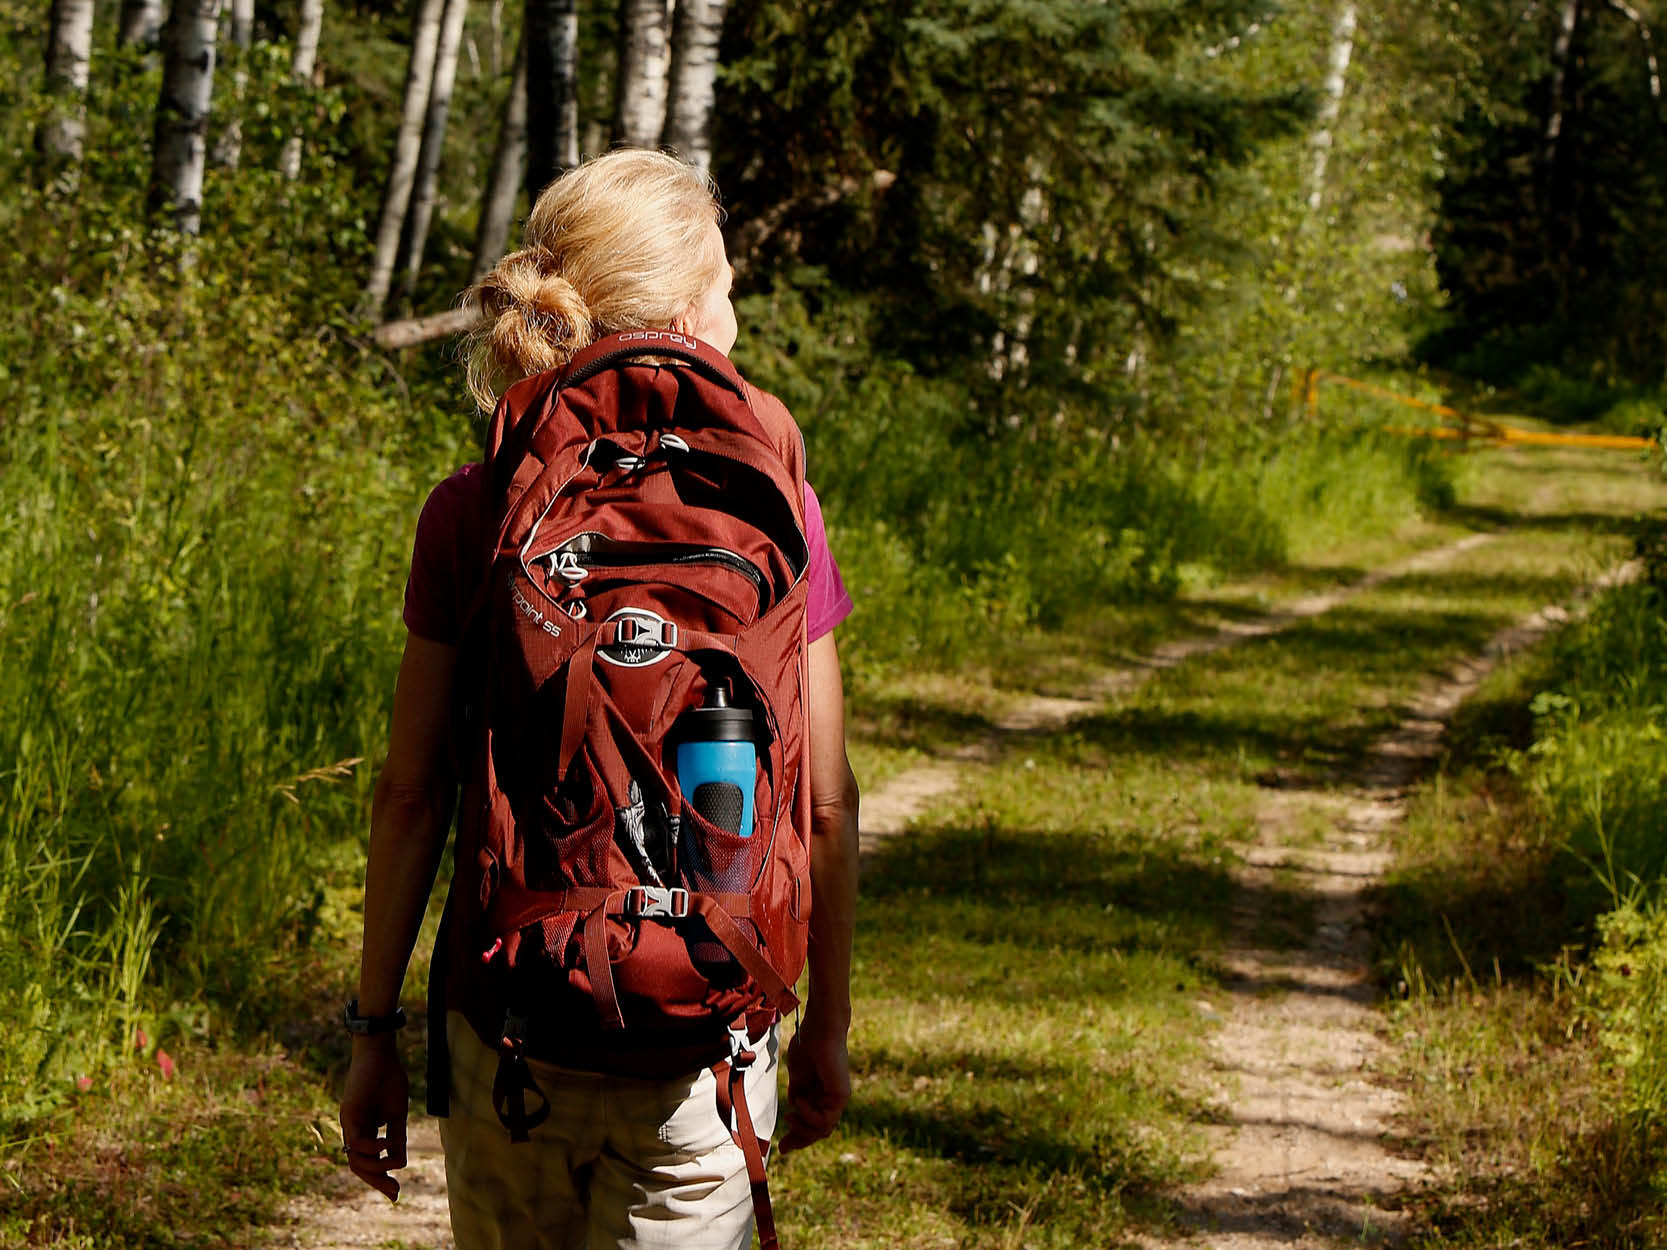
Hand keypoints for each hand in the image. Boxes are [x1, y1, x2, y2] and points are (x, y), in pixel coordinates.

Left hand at [339, 1037, 409, 1202]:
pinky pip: (357, 1141)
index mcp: (365, 1131)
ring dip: (374, 1168)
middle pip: (358, 1166)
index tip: (396, 1192)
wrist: (381, 1054)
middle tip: (395, 1190)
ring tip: (393, 1165)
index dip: (380, 1179)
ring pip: (355, 1159)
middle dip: (376, 1181)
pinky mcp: (348, 1114)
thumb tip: (400, 1163)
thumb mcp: (397, 1115)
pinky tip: (389, 1143)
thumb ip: (397, 1138)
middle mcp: (353, 1131)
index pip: (367, 1163)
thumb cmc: (389, 1080)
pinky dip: (373, 1148)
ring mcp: (349, 1123)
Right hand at [778, 1013, 850, 1154]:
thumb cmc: (807, 1047)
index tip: (782, 1147)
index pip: (813, 1125)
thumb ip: (797, 1095)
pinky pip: (825, 1119)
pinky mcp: (841, 1095)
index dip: (797, 1137)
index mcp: (820, 1096)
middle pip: (819, 1132)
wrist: (818, 1030)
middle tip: (783, 1145)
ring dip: (803, 1129)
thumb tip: (793, 1111)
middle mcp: (832, 1100)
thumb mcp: (797, 1078)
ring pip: (823, 1130)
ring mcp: (838, 1099)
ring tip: (791, 1116)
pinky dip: (809, 1116)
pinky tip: (801, 1103)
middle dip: (800, 1140)